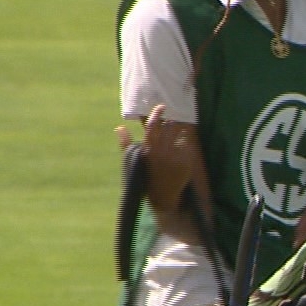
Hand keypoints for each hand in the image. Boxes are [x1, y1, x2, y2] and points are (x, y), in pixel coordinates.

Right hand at [121, 105, 206, 241]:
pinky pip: (186, 147)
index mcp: (147, 150)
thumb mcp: (133, 162)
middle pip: (169, 127)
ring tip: (176, 137)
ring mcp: (175, 158)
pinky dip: (184, 147)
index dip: (157, 113)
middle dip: (170, 123)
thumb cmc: (146, 179)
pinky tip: (180, 155)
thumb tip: (119, 128)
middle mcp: (161, 152)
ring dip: (178, 132)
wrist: (162, 198)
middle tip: (171, 124)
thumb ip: (126, 145)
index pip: (152, 125)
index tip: (162, 106)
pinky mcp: (186, 163)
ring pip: (179, 135)